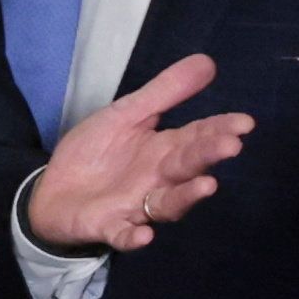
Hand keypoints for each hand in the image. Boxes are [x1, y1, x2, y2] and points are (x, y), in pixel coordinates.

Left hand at [17, 52, 250, 255]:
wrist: (53, 191)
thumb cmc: (97, 153)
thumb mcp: (126, 115)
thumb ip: (165, 92)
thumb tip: (208, 61)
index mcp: (163, 150)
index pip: (197, 137)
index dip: (219, 129)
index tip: (244, 122)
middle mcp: (159, 179)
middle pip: (188, 167)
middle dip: (209, 156)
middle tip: (231, 145)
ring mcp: (137, 206)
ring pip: (168, 203)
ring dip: (187, 196)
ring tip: (207, 185)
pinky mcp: (111, 227)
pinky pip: (125, 234)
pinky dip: (133, 237)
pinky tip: (144, 235)